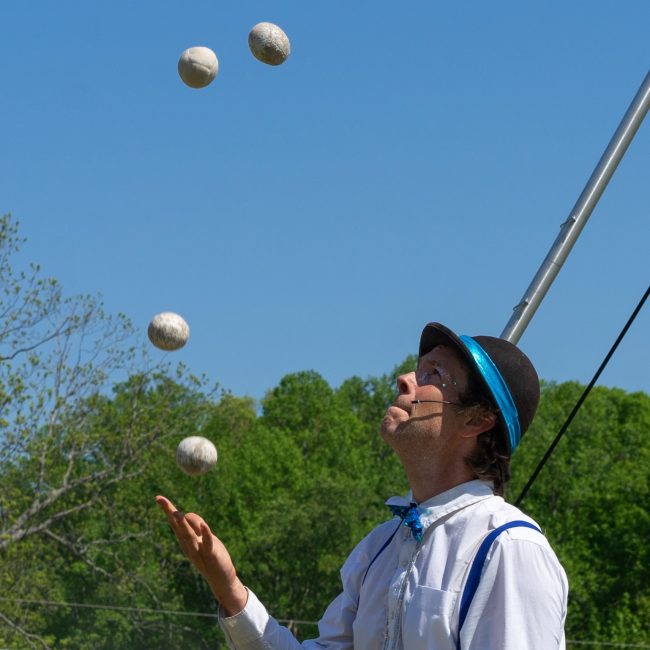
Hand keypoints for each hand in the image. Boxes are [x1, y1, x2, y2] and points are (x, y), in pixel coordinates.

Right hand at [156, 495, 247, 615]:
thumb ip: (196, 525)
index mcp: (186, 540)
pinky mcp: (211, 554)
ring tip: (176, 513)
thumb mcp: (203, 537)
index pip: (175, 523)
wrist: (221, 579)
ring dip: (183, 524)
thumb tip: (186, 515)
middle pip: (178, 527)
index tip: (158, 498)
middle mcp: (189, 545)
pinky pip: (207, 543)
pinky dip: (205, 533)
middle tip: (160, 500)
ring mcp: (199, 551)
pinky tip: (203, 525)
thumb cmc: (211, 555)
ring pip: (189, 535)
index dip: (168, 510)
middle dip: (170, 513)